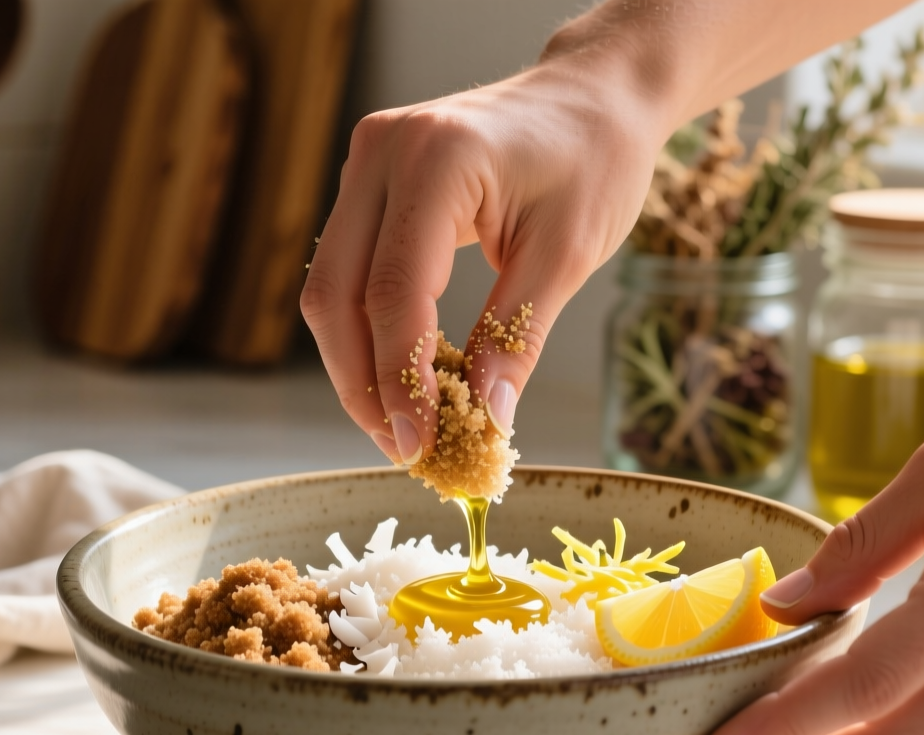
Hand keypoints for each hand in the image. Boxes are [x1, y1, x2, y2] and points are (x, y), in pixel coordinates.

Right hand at [299, 59, 662, 463]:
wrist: (594, 96)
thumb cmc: (595, 160)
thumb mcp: (569, 255)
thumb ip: (516, 337)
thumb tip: (485, 422)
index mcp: (438, 160)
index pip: (393, 291)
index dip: (399, 379)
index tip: (420, 444)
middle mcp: (383, 151)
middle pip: (336, 294)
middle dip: (363, 384)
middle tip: (405, 449)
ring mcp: (366, 160)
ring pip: (329, 287)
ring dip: (356, 365)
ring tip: (403, 425)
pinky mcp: (368, 180)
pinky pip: (348, 268)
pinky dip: (367, 329)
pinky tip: (402, 376)